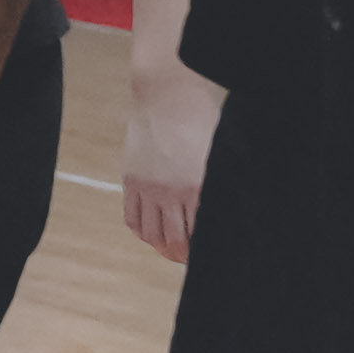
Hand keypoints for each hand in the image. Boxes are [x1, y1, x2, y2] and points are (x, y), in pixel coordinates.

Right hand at [119, 65, 216, 262]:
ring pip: (151, 235)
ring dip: (161, 247)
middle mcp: (170, 192)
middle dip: (182, 255)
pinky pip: (132, 218)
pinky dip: (141, 232)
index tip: (208, 255)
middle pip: (174, 241)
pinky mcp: (131, 180)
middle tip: (189, 258)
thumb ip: (218, 184)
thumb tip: (222, 210)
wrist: (167, 95)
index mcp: (197, 187)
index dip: (203, 251)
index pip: (199, 234)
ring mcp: (147, 188)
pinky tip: (151, 232)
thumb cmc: (200, 119)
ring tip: (170, 249)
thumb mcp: (218, 154)